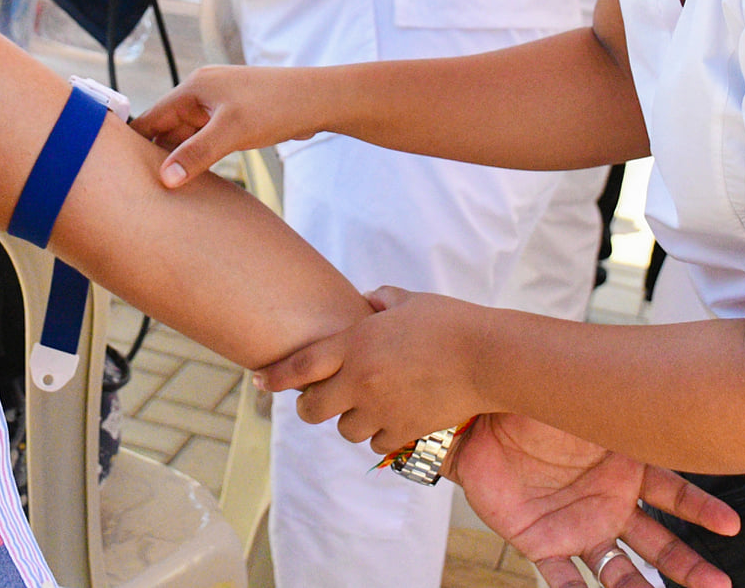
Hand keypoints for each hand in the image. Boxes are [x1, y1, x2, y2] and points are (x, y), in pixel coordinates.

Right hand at [131, 64, 323, 185]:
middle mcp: (202, 94)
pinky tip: (193, 179)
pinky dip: (198, 157)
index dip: (136, 143)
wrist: (318, 100)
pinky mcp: (234, 118)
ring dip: (179, 158)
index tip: (118, 171)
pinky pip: (205, 140)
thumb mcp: (232, 132)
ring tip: (163, 189)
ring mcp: (218, 106)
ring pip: (187, 136)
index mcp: (194, 88)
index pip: (152, 117)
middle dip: (157, 154)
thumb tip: (165, 179)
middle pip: (167, 128)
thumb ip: (196, 155)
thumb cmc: (276, 107)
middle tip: (140, 188)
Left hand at [258, 287, 487, 450]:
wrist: (486, 357)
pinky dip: (378, 435)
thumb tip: (367, 302)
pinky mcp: (405, 430)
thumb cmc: (449, 321)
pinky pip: (376, 444)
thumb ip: (379, 300)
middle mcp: (360, 380)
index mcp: (355, 343)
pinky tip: (390, 421)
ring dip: (349, 420)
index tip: (257, 381)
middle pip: (312, 409)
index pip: (299, 365)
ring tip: (364, 407)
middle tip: (318, 400)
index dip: (274, 376)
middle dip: (311, 406)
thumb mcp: (407, 300)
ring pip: (344, 430)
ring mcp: (381, 408)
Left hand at [449, 413, 738, 587]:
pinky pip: (563, 577)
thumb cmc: (531, 398)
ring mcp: (577, 525)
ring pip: (619, 567)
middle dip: (687, 565)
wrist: (476, 416)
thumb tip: (665, 374)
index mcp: (626, 466)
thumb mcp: (585, 398)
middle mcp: (608, 501)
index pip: (674, 494)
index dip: (702, 511)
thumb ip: (621, 403)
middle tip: (718, 584)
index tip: (731, 526)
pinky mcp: (542, 542)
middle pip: (657, 541)